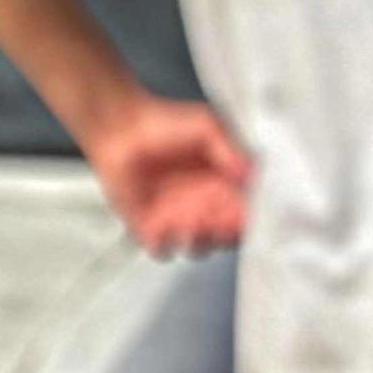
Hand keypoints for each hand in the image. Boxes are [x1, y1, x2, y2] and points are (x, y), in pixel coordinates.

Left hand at [86, 99, 252, 258]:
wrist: (119, 126)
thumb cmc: (162, 122)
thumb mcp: (208, 127)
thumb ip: (231, 149)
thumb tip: (251, 173)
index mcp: (223, 185)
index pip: (246, 210)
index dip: (252, 215)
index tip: (252, 211)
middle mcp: (203, 205)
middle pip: (228, 235)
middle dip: (230, 232)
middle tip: (225, 218)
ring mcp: (177, 218)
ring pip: (200, 247)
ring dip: (202, 239)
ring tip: (197, 220)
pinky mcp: (148, 227)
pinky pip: (163, 249)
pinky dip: (167, 243)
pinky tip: (167, 223)